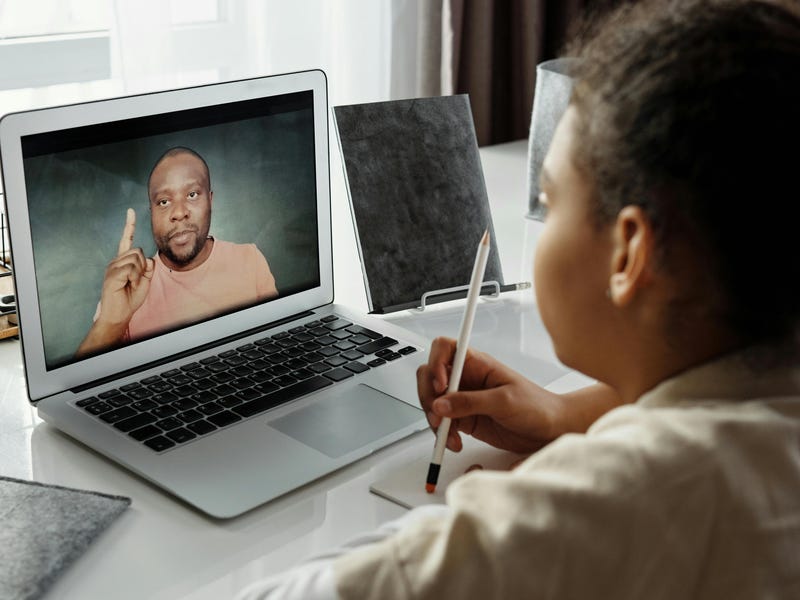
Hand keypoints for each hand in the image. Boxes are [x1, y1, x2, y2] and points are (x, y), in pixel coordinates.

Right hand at [95, 208, 154, 327]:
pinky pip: (131, 268)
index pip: (127, 240)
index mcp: (124, 261)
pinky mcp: (112, 274)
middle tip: (136, 281)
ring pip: (136, 259)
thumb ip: (148, 268)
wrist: (119, 313)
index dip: (129, 226)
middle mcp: (116, 261)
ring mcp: (113, 267)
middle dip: (143, 267)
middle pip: (138, 251)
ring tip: (130, 284)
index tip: (130, 211)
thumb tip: (148, 258)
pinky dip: (134, 278)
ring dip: (138, 274)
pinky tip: (127, 285)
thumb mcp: (144, 281)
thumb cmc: (130, 298)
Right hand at [416, 337, 564, 453]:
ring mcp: (463, 399)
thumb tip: (441, 404)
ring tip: (448, 434)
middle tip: (438, 415)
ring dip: (434, 419)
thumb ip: (470, 402)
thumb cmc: (536, 406)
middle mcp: (466, 378)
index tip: (441, 386)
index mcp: (477, 363)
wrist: (550, 429)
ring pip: (432, 402)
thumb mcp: (504, 401)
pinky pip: (442, 423)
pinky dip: (443, 434)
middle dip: (429, 396)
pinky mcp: (464, 418)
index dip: (436, 364)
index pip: (444, 349)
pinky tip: (454, 441)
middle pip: (430, 376)